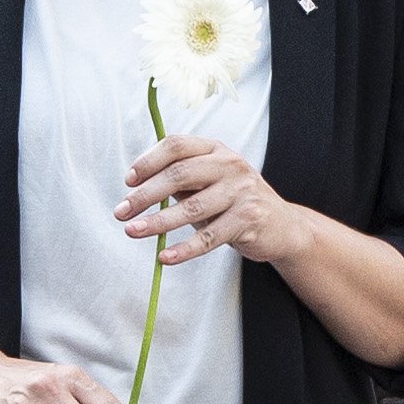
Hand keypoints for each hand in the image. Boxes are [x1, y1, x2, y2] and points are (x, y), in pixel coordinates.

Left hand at [121, 131, 288, 272]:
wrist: (282, 225)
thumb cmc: (233, 202)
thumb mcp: (208, 183)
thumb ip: (179, 182)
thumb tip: (135, 190)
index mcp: (215, 149)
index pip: (176, 146)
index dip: (148, 161)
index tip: (128, 182)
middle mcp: (230, 164)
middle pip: (179, 174)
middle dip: (145, 195)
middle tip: (121, 212)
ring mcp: (242, 191)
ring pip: (192, 207)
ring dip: (158, 222)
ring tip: (132, 232)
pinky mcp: (249, 220)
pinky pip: (209, 237)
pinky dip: (184, 249)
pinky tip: (164, 257)